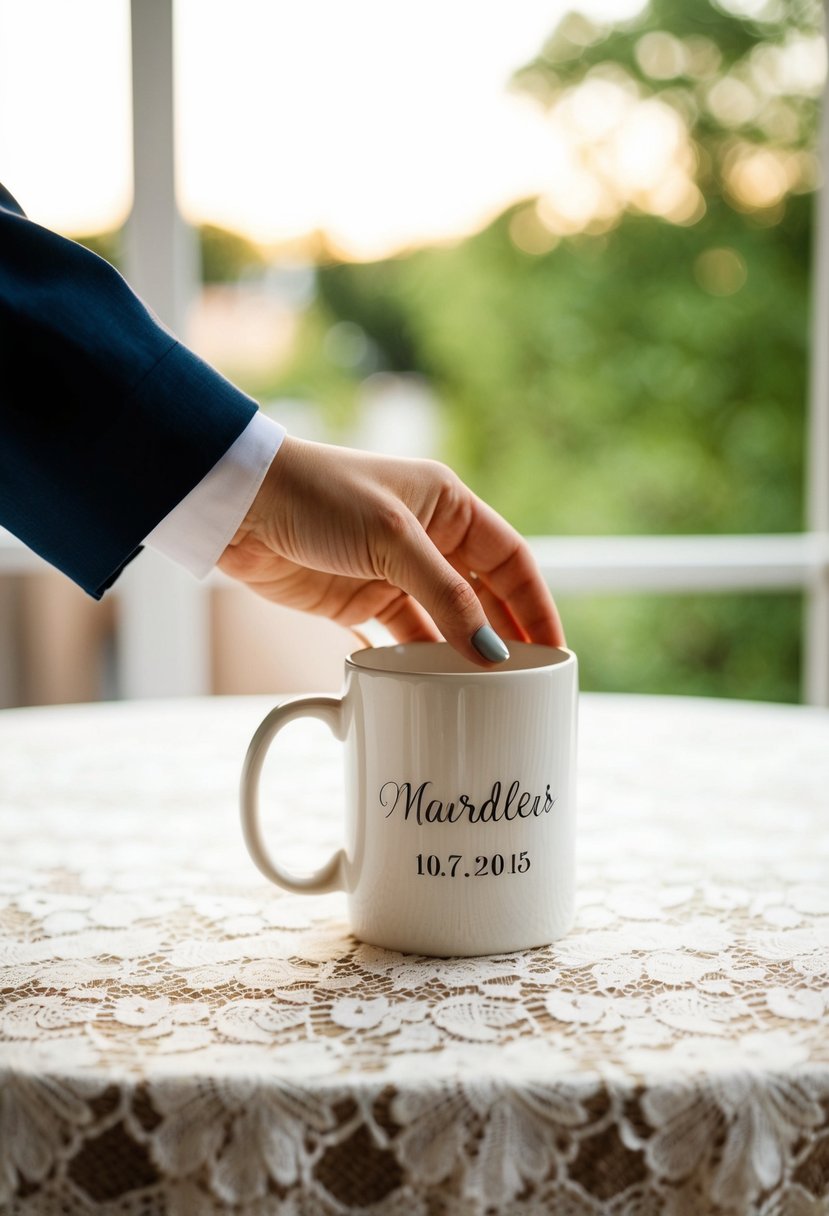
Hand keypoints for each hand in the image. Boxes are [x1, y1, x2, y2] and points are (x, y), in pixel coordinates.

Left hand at [218, 436, 563, 665]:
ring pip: (444, 622)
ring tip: (484, 696)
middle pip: (483, 595)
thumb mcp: (392, 539)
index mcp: (448, 504)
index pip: (511, 561)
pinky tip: (430, 688)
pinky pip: (400, 638)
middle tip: (528, 685)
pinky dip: (415, 662)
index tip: (555, 652)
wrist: (238, 505)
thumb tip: (490, 651)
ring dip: (461, 656)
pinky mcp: (357, 599)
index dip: (537, 605)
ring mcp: (392, 570)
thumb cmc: (317, 495)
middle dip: (506, 637)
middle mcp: (426, 536)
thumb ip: (445, 596)